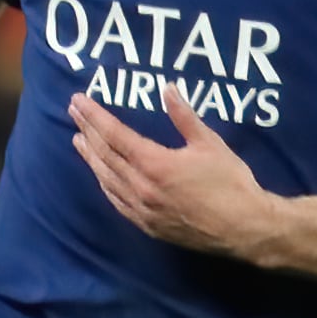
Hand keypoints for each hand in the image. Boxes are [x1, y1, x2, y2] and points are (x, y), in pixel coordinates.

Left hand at [70, 88, 283, 260]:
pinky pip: (116, 201)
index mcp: (154, 164)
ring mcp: (141, 209)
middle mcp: (140, 187)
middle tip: (73, 113)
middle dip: (87, 131)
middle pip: (104, 155)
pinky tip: (100, 176)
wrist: (244, 228)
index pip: (114, 135)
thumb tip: (168, 89)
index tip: (79, 101)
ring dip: (91, 158)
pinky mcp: (146, 225)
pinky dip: (104, 184)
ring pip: (106, 179)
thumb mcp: (209, 143)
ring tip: (79, 140)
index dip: (94, 116)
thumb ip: (184, 116)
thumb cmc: (230, 182)